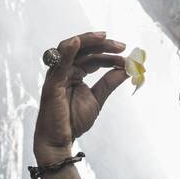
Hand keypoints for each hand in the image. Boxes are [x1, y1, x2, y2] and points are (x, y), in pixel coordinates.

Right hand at [34, 30, 129, 160]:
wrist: (60, 141)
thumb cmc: (73, 122)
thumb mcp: (97, 99)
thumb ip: (109, 83)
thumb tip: (126, 69)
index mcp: (74, 73)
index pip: (93, 57)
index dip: (110, 56)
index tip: (127, 59)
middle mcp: (64, 70)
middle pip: (83, 49)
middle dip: (103, 45)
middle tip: (122, 46)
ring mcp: (57, 75)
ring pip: (70, 49)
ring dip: (88, 41)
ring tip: (104, 37)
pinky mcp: (52, 84)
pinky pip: (58, 63)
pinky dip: (66, 51)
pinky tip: (76, 41)